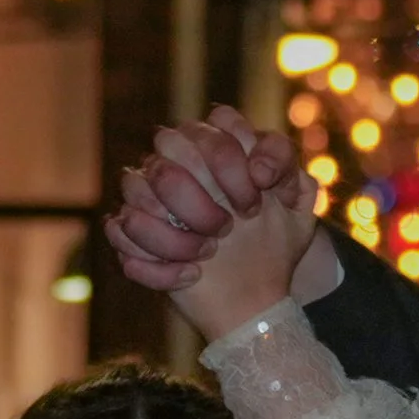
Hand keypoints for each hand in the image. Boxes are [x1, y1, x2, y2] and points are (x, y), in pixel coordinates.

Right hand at [105, 107, 302, 293]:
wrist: (256, 291)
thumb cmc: (274, 239)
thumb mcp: (298, 206)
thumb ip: (286, 170)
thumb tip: (258, 170)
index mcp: (216, 144)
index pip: (214, 127)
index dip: (230, 164)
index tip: (254, 203)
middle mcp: (176, 161)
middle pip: (166, 146)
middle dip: (198, 197)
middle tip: (227, 229)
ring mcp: (148, 196)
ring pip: (135, 188)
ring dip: (174, 232)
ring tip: (207, 254)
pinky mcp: (131, 235)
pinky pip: (120, 233)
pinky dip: (156, 264)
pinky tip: (190, 275)